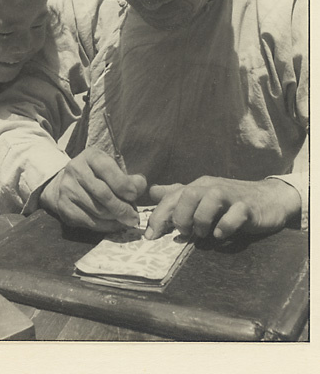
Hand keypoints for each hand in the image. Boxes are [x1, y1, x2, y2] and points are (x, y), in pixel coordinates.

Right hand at [39, 147, 146, 231]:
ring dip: (115, 218)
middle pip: (103, 193)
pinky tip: (114, 225)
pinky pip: (89, 221)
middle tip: (134, 217)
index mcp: (90, 156)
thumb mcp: (111, 168)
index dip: (123, 184)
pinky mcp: (64, 206)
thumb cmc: (95, 176)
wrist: (64, 184)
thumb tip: (140, 185)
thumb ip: (127, 177)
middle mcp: (75, 169)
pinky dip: (105, 226)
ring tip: (126, 221)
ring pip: (97, 209)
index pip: (107, 169)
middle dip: (122, 208)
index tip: (134, 196)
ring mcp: (67, 188)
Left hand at [145, 176, 300, 240]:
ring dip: (201, 221)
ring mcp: (231, 196)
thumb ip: (178, 195)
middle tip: (185, 233)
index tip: (151, 236)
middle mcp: (212, 187)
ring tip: (203, 234)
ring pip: (209, 199)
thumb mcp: (202, 196)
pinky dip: (225, 226)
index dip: (158, 216)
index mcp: (198, 186)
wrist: (270, 198)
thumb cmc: (231, 201)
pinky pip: (235, 214)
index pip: (172, 196)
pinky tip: (221, 235)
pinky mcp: (248, 207)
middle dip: (181, 217)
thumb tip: (152, 191)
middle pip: (188, 195)